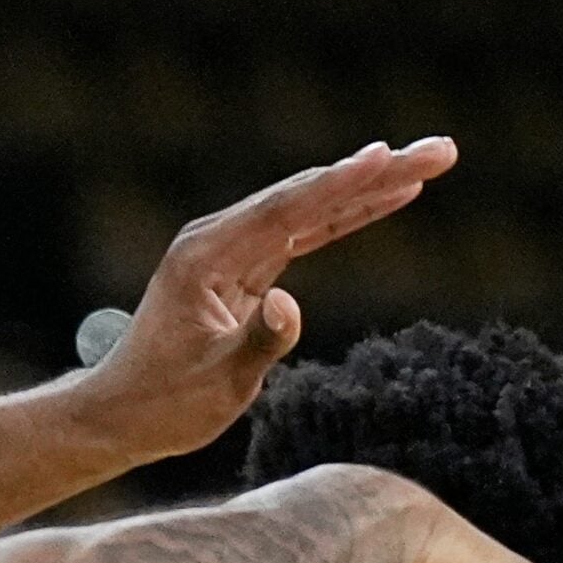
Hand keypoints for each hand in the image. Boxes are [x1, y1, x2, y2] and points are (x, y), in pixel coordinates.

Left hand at [74, 139, 456, 463]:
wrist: (125, 412)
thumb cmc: (167, 403)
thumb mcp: (218, 382)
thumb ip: (258, 342)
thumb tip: (290, 305)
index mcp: (208, 256)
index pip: (287, 210)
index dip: (342, 185)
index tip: (388, 157)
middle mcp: (220, 240)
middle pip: (307, 195)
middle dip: (375, 173)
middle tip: (437, 151)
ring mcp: (232, 250)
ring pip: (311, 209)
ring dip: (368, 188)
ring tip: (423, 166)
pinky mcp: (245, 269)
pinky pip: (305, 233)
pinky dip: (345, 216)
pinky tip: (383, 199)